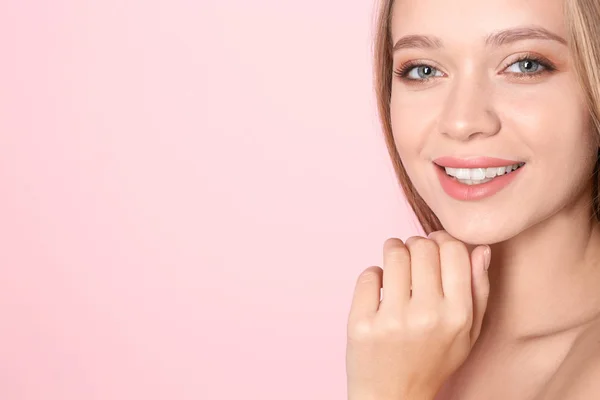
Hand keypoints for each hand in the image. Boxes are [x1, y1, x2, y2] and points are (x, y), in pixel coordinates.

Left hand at [345, 230, 490, 399]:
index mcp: (457, 315)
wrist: (394, 397)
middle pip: (422, 246)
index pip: (454, 250)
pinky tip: (378, 289)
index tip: (434, 245)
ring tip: (394, 262)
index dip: (442, 240)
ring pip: (393, 253)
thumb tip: (481, 250)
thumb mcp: (467, 333)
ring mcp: (392, 320)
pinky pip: (368, 275)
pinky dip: (373, 275)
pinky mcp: (362, 324)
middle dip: (416, 244)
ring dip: (393, 250)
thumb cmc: (432, 361)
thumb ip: (479, 291)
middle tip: (411, 255)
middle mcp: (427, 316)